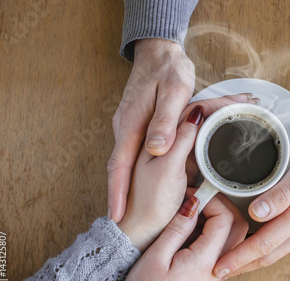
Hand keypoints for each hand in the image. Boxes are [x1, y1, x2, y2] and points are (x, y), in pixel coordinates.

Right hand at [108, 38, 193, 222]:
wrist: (159, 51)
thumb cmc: (169, 70)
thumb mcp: (173, 93)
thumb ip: (165, 121)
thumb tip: (156, 150)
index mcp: (131, 123)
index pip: (119, 165)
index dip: (117, 192)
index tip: (115, 216)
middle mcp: (125, 127)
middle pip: (118, 168)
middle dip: (118, 195)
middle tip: (120, 221)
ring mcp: (129, 126)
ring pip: (125, 161)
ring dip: (125, 184)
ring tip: (129, 209)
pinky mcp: (136, 123)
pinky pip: (132, 151)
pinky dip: (134, 170)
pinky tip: (142, 181)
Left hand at [117, 95, 256, 251]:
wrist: (143, 229)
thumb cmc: (149, 203)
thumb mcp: (165, 169)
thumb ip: (180, 141)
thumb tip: (197, 114)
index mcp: (158, 136)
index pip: (190, 111)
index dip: (216, 104)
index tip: (239, 101)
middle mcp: (166, 140)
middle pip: (199, 117)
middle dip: (224, 108)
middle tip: (249, 102)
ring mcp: (175, 152)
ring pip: (202, 129)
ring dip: (222, 120)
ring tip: (245, 112)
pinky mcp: (182, 165)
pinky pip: (202, 145)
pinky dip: (218, 137)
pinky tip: (231, 136)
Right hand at [117, 194, 248, 280]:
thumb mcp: (156, 256)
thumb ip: (178, 227)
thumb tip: (193, 203)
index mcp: (206, 261)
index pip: (225, 219)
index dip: (211, 200)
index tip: (191, 194)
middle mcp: (218, 266)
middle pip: (237, 226)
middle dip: (221, 205)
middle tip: (198, 197)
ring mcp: (216, 270)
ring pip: (233, 235)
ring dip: (219, 217)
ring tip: (194, 209)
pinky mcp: (210, 272)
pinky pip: (222, 245)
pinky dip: (214, 229)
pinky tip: (193, 225)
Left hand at [213, 138, 289, 277]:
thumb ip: (281, 192)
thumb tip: (256, 213)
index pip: (264, 244)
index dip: (239, 257)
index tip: (219, 267)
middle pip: (268, 256)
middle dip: (241, 266)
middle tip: (218, 273)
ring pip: (276, 252)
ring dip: (253, 261)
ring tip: (232, 263)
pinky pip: (285, 244)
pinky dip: (266, 250)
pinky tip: (257, 247)